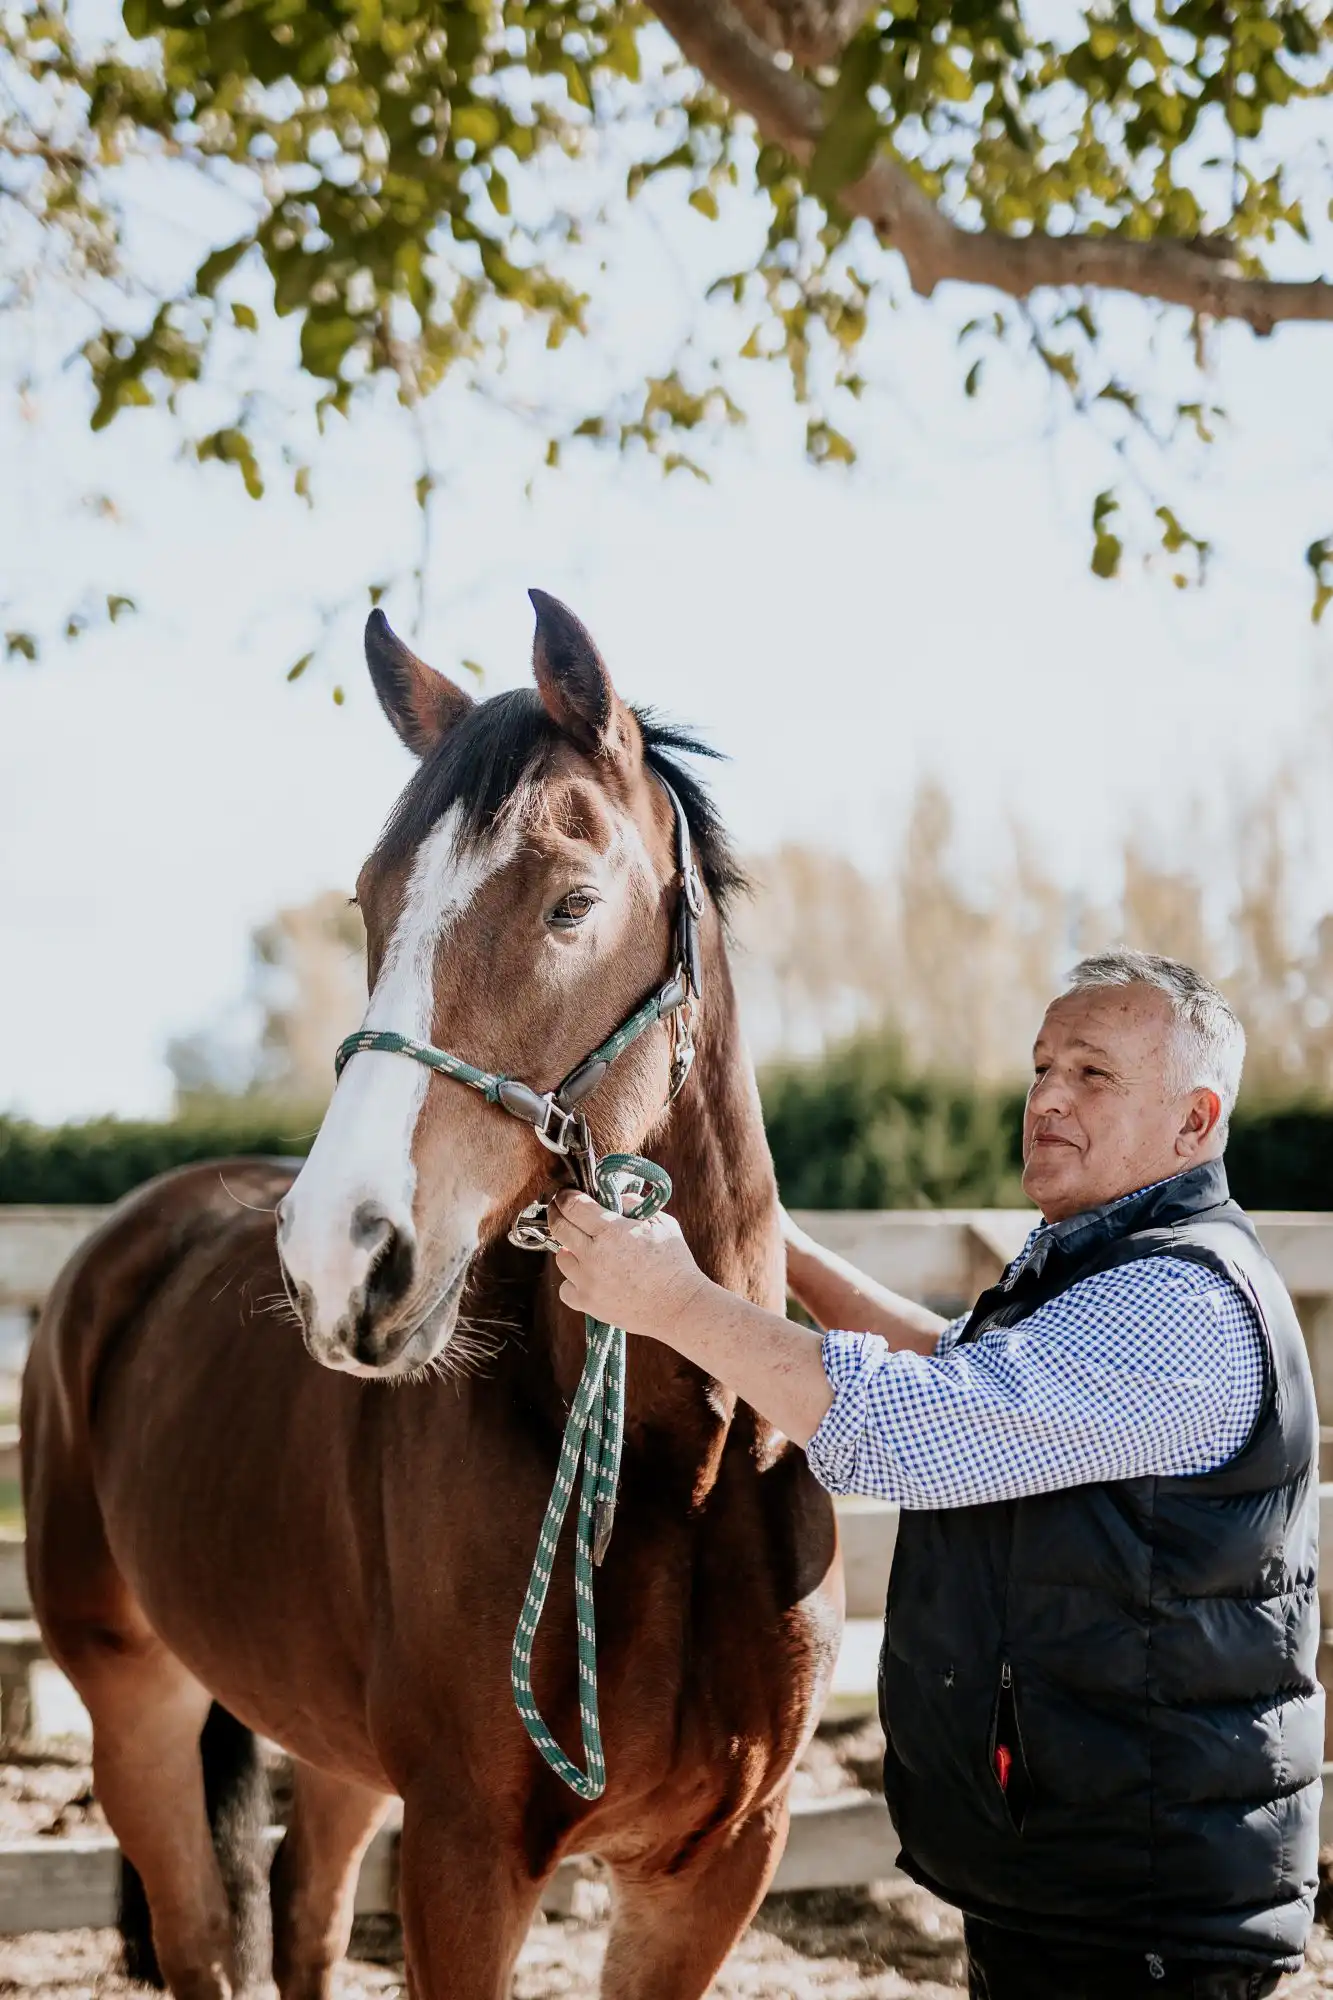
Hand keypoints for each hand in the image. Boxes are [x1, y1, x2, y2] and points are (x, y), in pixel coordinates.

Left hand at [548, 1191, 710, 1345]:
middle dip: (558, 1213)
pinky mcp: (588, 1304)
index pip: (572, 1205)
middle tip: (562, 1210)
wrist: (680, 1306)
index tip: (567, 1194)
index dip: (566, 1196)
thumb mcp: (661, 1223)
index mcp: (611, 1231)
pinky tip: (589, 1277)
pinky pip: (565, 1288)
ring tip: (586, 1249)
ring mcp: (588, 1282)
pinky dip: (573, 1281)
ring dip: (569, 1249)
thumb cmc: (674, 1262)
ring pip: (560, 1258)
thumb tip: (615, 1198)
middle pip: (557, 1226)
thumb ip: (634, 1205)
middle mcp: (594, 1255)